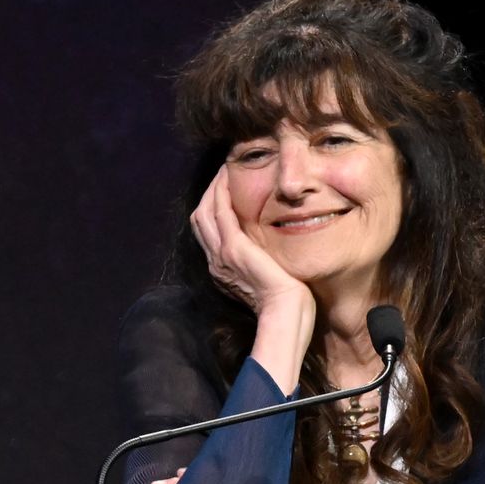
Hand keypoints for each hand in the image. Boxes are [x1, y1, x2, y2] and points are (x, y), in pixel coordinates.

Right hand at [189, 166, 308, 314]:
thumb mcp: (267, 278)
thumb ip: (262, 263)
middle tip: (221, 174)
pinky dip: (221, 192)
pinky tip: (226, 177)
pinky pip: (220, 212)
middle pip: (200, 220)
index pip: (208, 233)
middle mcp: (215, 262)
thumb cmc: (284, 301)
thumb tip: (270, 250)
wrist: (284, 312)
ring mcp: (221, 255)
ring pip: (205, 213)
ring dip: (213, 189)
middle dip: (208, 195)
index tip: (223, 191)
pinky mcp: (233, 248)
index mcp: (222, 270)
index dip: (212, 209)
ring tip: (222, 171)